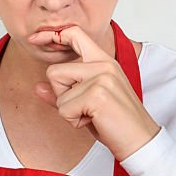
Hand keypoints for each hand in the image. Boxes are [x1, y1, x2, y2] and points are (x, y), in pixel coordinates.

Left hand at [28, 25, 160, 160]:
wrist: (140, 141)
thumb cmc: (116, 122)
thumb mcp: (87, 104)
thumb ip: (63, 93)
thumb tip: (38, 87)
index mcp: (104, 61)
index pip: (74, 34)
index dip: (51, 35)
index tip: (34, 39)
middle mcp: (103, 64)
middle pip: (54, 72)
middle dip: (61, 95)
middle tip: (84, 107)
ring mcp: (101, 77)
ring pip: (57, 92)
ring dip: (68, 110)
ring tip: (91, 114)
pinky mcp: (97, 94)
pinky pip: (64, 109)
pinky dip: (73, 121)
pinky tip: (94, 120)